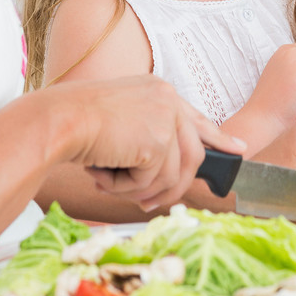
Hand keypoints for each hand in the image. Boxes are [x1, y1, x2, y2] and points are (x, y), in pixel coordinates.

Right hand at [62, 76, 244, 212]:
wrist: (57, 120)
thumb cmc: (74, 122)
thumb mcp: (120, 122)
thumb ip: (148, 136)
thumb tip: (169, 171)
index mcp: (159, 91)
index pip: (197, 119)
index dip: (218, 139)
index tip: (238, 151)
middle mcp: (168, 100)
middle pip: (192, 156)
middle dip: (173, 187)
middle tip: (146, 203)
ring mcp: (166, 118)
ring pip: (172, 175)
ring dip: (139, 189)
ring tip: (109, 182)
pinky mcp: (158, 140)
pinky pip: (152, 181)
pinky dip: (126, 187)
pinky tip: (104, 174)